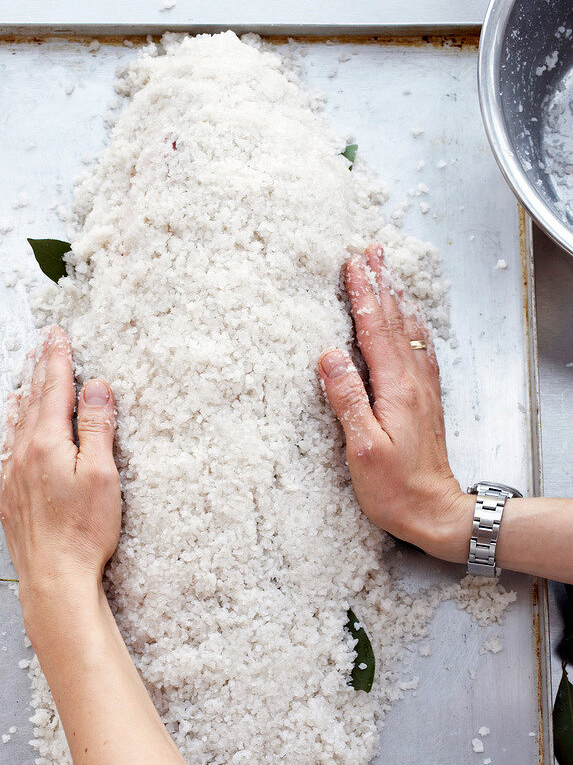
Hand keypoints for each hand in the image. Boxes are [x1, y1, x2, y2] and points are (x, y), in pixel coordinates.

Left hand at [0, 326, 120, 624]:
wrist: (53, 577)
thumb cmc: (83, 531)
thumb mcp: (101, 474)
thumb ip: (96, 427)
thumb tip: (95, 388)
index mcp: (46, 443)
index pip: (55, 390)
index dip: (58, 360)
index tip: (59, 336)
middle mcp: (23, 454)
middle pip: (33, 401)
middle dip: (41, 370)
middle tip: (44, 344)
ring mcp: (13, 476)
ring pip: (17, 424)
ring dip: (25, 396)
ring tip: (27, 377)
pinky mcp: (11, 497)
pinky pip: (9, 449)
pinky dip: (14, 428)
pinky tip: (14, 429)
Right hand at [318, 243, 473, 562]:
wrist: (435, 512)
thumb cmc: (395, 488)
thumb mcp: (362, 447)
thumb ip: (347, 399)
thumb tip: (330, 357)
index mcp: (396, 389)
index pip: (376, 331)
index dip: (363, 296)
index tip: (353, 265)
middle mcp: (413, 383)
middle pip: (396, 323)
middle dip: (382, 284)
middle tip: (372, 252)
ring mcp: (422, 391)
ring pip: (409, 333)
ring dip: (397, 300)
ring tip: (389, 273)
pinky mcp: (424, 402)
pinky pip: (419, 351)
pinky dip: (411, 327)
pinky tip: (410, 323)